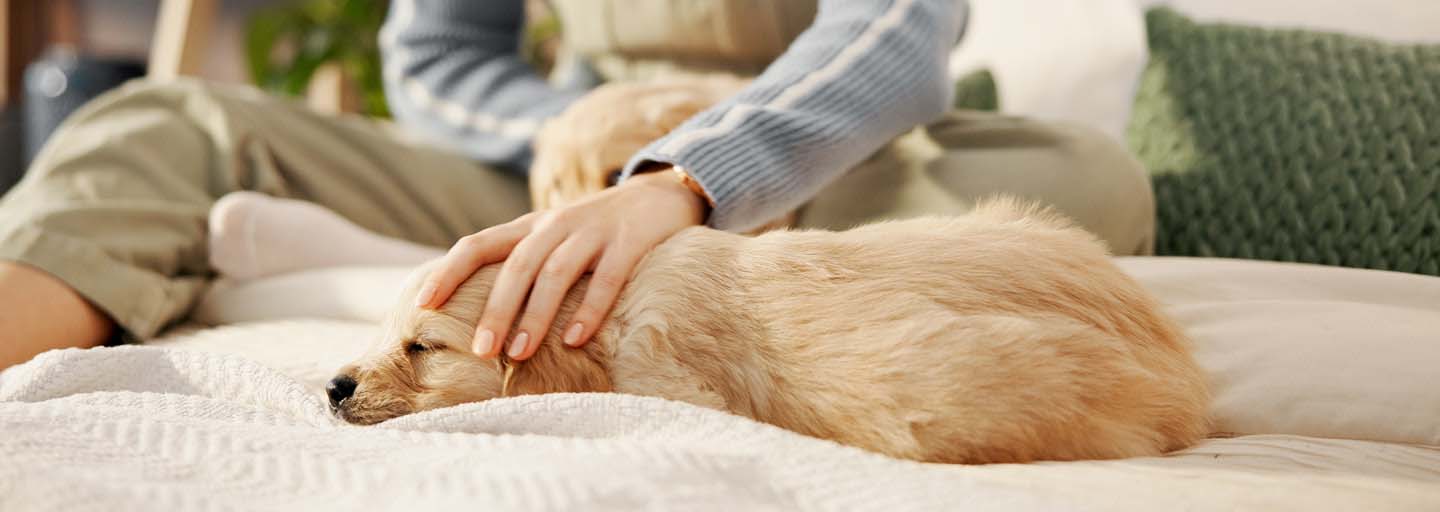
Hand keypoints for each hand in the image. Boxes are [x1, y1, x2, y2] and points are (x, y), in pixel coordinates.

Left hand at [416, 168, 705, 359]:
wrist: (658, 195)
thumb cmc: (595, 231)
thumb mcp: (552, 238)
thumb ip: (520, 264)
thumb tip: (476, 314)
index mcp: (530, 227)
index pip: (477, 244)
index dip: (448, 272)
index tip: (422, 305)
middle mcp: (556, 225)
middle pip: (517, 266)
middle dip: (496, 309)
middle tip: (481, 351)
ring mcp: (593, 231)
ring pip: (556, 272)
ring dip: (535, 315)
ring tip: (519, 354)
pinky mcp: (629, 242)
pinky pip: (607, 278)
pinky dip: (589, 309)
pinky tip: (574, 339)